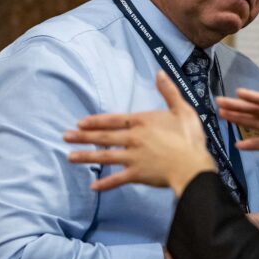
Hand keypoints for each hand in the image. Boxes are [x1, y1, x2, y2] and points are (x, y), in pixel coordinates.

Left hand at [65, 72, 215, 194]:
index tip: (80, 122)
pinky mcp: (137, 175)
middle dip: (83, 137)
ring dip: (86, 157)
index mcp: (143, 121)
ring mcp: (133, 157)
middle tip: (65, 136)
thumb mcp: (183, 109)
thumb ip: (169, 91)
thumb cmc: (190, 138)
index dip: (96, 121)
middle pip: (104, 137)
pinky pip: (117, 179)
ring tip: (69, 157)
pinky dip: (105, 183)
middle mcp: (134, 138)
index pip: (113, 120)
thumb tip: (159, 72)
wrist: (193, 166)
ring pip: (105, 156)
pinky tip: (93, 186)